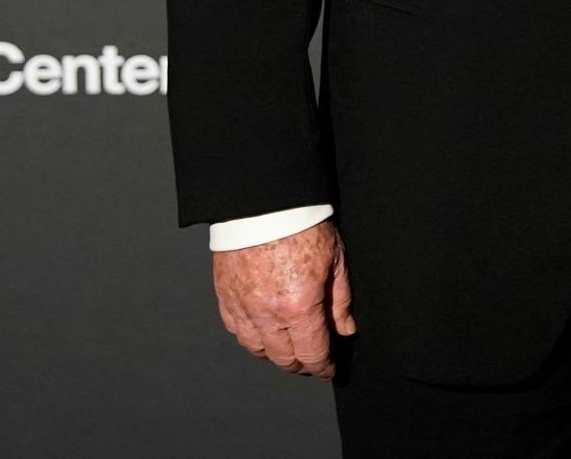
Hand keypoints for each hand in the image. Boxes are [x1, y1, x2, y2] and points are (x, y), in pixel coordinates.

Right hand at [211, 218, 355, 378]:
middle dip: (300, 364)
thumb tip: (345, 329)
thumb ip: (340, 300)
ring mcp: (243, 306)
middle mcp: (268, 313)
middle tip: (311, 359)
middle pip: (283, 358)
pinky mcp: (225, 296)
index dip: (322, 367)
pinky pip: (236, 329)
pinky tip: (263, 330)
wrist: (264, 202)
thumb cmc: (302, 224)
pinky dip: (251, 336)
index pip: (312, 354)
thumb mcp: (335, 260)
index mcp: (300, 306)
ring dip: (274, 353)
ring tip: (288, 347)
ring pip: (257, 348)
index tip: (328, 368)